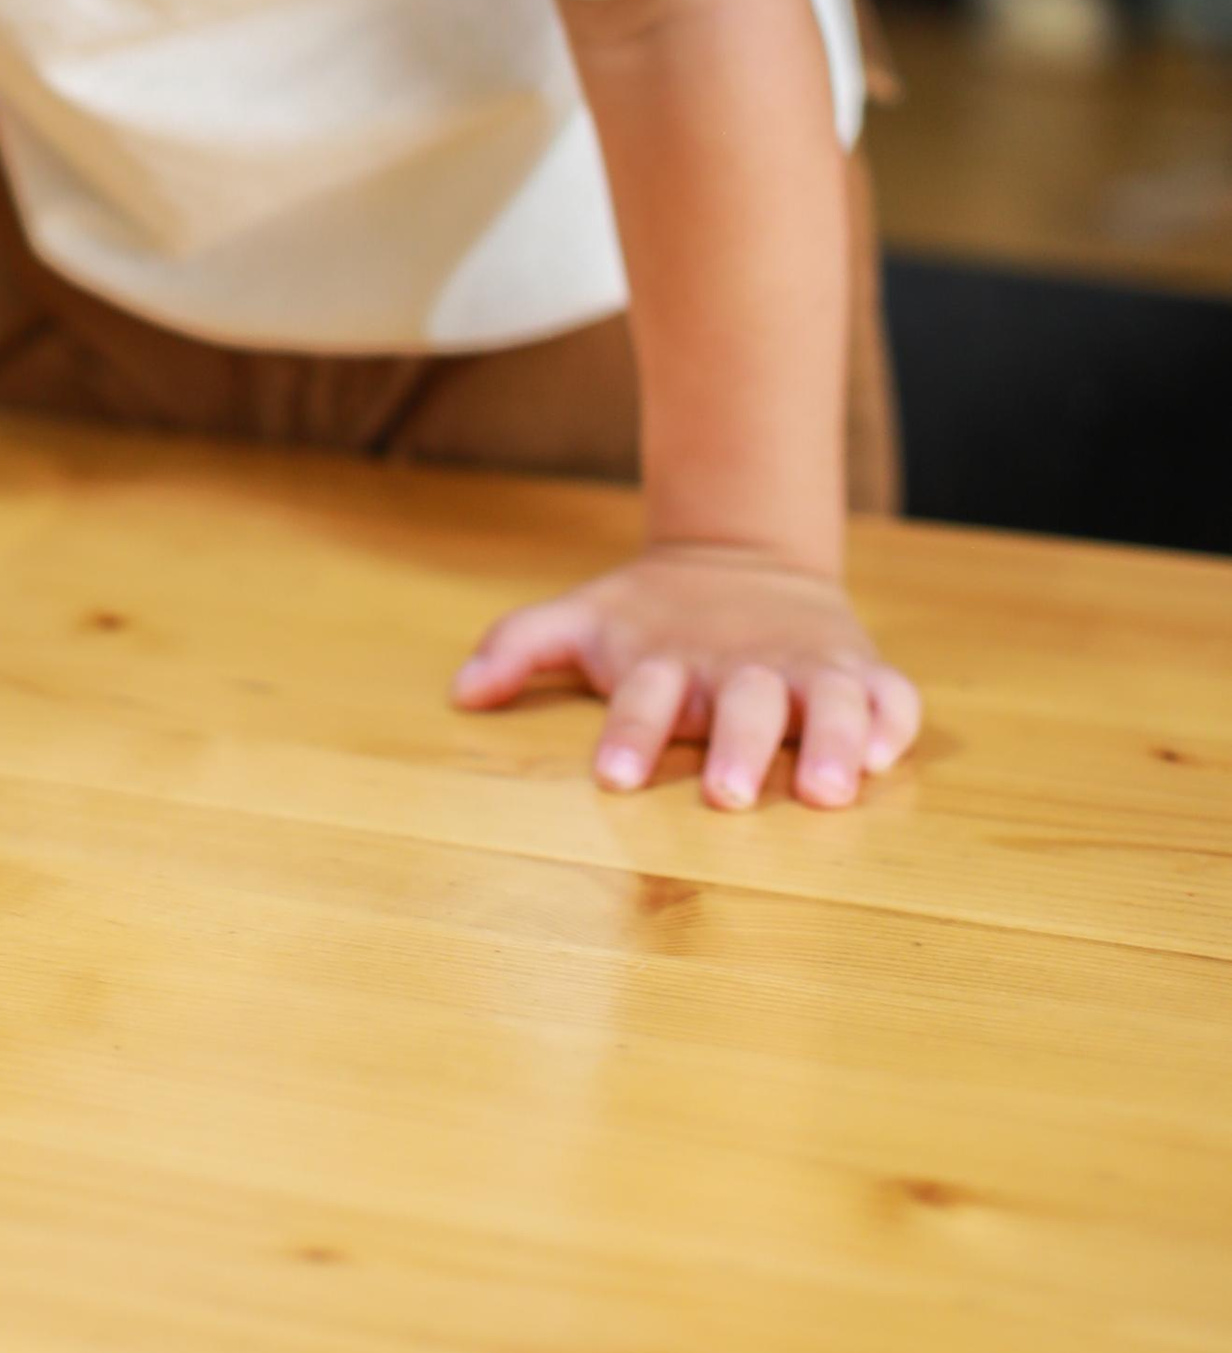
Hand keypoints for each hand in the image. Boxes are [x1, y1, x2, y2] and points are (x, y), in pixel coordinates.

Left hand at [450, 543, 922, 810]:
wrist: (742, 558)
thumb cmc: (652, 617)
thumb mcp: (584, 619)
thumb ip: (520, 646)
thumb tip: (458, 692)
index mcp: (668, 661)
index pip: (642, 697)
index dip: (628, 734)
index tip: (610, 779)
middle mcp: (738, 668)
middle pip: (741, 706)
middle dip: (736, 749)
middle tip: (726, 794)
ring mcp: (804, 668)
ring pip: (827, 703)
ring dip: (830, 743)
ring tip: (826, 791)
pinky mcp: (860, 670)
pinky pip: (890, 694)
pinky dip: (892, 720)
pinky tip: (891, 753)